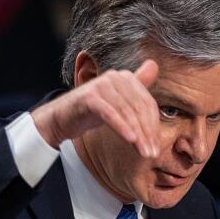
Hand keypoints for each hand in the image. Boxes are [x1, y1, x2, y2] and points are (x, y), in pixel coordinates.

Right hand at [29, 59, 160, 157]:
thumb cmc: (93, 111)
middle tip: (152, 153)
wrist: (62, 118)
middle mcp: (114, 77)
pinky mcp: (89, 97)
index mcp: (125, 78)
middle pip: (139, 108)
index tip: (156, 146)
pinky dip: (121, 127)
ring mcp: (101, 85)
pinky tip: (130, 140)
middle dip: (148, 133)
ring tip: (143, 152)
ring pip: (126, 112)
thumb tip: (154, 64)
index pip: (147, 103)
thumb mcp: (118, 102)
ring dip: (137, 134)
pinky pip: (110, 114)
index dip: (154, 126)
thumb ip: (136, 86)